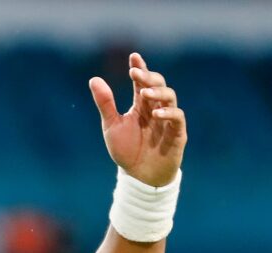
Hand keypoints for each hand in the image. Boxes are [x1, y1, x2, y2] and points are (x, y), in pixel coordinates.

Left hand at [89, 53, 186, 186]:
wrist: (138, 176)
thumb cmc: (127, 150)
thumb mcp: (111, 126)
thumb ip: (105, 103)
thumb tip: (94, 79)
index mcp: (140, 105)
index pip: (141, 82)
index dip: (140, 68)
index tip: (133, 57)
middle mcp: (155, 108)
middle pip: (157, 84)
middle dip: (148, 77)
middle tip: (135, 74)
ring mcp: (167, 120)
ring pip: (170, 96)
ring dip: (158, 92)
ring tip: (144, 93)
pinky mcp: (177, 133)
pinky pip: (177, 118)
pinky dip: (169, 112)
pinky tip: (157, 113)